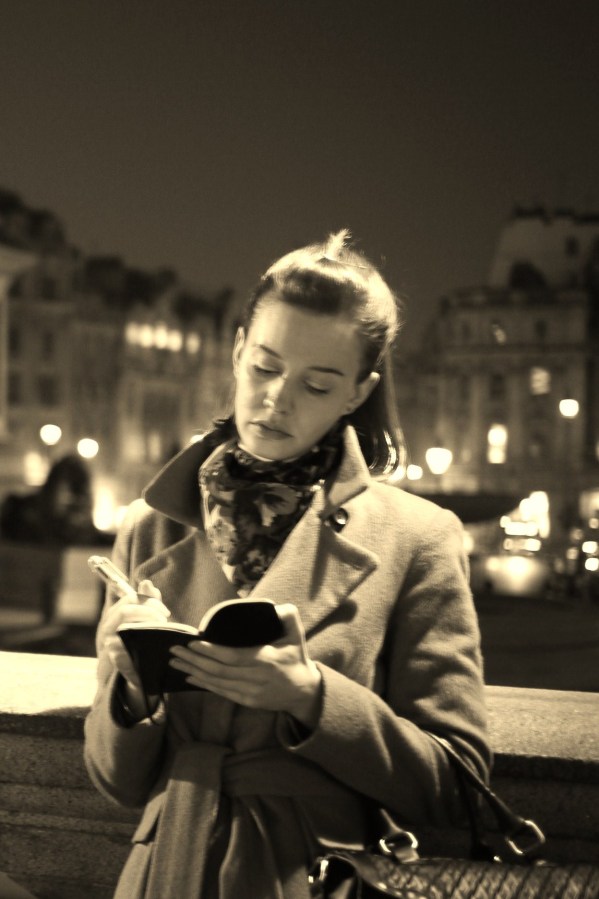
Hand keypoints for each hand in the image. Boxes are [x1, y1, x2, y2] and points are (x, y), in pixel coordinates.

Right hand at [98, 579, 170, 712]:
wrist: (135, 674)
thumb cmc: (141, 642)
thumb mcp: (147, 620)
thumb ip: (149, 602)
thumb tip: (147, 582)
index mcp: (115, 614)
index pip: (129, 598)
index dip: (149, 600)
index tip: (166, 611)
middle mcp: (107, 627)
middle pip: (124, 610)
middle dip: (148, 612)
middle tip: (164, 620)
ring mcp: (107, 643)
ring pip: (122, 628)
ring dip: (144, 627)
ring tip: (161, 631)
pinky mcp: (113, 659)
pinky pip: (121, 652)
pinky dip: (138, 649)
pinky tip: (152, 650)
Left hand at [169, 603, 322, 727]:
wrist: (304, 692)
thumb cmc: (297, 658)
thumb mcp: (297, 634)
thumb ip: (288, 616)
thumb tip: (274, 606)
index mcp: (266, 660)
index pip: (232, 657)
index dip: (210, 651)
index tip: (192, 643)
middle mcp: (256, 678)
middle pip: (219, 670)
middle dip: (194, 660)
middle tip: (174, 651)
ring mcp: (251, 692)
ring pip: (216, 683)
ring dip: (194, 672)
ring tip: (175, 663)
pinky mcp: (247, 701)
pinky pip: (221, 692)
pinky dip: (203, 684)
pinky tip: (189, 677)